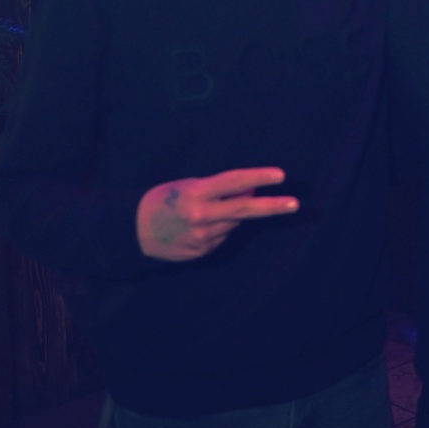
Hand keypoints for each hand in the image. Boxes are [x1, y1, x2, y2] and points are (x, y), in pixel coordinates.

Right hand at [136, 167, 297, 260]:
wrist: (134, 231)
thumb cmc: (164, 201)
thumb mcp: (188, 186)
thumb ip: (219, 189)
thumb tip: (251, 190)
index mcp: (195, 193)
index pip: (233, 182)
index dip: (258, 177)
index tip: (279, 175)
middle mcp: (202, 216)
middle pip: (244, 209)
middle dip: (272, 206)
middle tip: (294, 204)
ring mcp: (203, 236)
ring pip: (234, 223)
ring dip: (234, 215)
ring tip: (211, 210)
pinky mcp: (202, 251)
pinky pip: (222, 236)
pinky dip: (219, 228)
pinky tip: (199, 227)